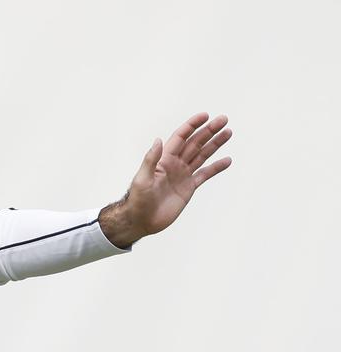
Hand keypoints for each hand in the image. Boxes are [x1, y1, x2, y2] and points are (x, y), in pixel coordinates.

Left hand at [100, 112, 232, 248]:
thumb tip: (158, 140)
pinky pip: (205, 175)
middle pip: (195, 143)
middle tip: (223, 119)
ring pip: (202, 155)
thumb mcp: (142, 178)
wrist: (142, 220)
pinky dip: (216, 168)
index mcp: (164, 159)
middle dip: (208, 131)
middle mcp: (175, 164)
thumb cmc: (138, 200)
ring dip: (215, 144)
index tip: (205, 116)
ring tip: (228, 133)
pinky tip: (227, 160)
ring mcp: (183, 175)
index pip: (180, 137)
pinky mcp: (189, 188)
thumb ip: (151, 160)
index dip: (192, 126)